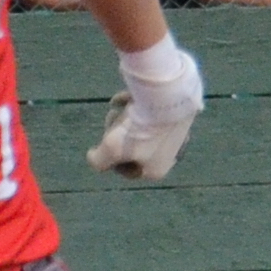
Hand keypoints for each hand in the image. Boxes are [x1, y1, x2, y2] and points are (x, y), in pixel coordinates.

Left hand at [89, 37, 202, 179]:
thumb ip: (98, 160)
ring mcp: (175, 136)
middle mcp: (169, 156)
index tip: (101, 145)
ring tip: (115, 109)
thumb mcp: (111, 148)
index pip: (127, 171)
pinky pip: (150, 115)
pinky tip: (125, 99)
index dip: (109, 159)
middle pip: (134, 150)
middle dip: (116, 137)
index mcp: (155, 170)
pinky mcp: (177, 117)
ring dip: (124, 121)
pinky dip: (135, 108)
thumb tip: (94, 157)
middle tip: (109, 123)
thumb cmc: (140, 129)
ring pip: (141, 131)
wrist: (167, 99)